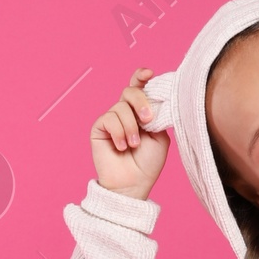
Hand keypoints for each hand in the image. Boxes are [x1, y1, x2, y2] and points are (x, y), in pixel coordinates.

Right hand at [90, 67, 169, 199]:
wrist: (132, 184)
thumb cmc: (148, 164)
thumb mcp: (159, 136)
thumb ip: (156, 115)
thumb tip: (151, 98)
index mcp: (141, 112)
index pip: (139, 88)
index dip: (141, 77)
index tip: (149, 74)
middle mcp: (126, 113)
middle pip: (130, 91)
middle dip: (141, 101)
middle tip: (148, 120)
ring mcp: (111, 119)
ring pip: (121, 106)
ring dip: (131, 127)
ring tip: (133, 145)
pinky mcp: (99, 128)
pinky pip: (109, 118)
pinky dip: (119, 132)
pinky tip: (121, 146)